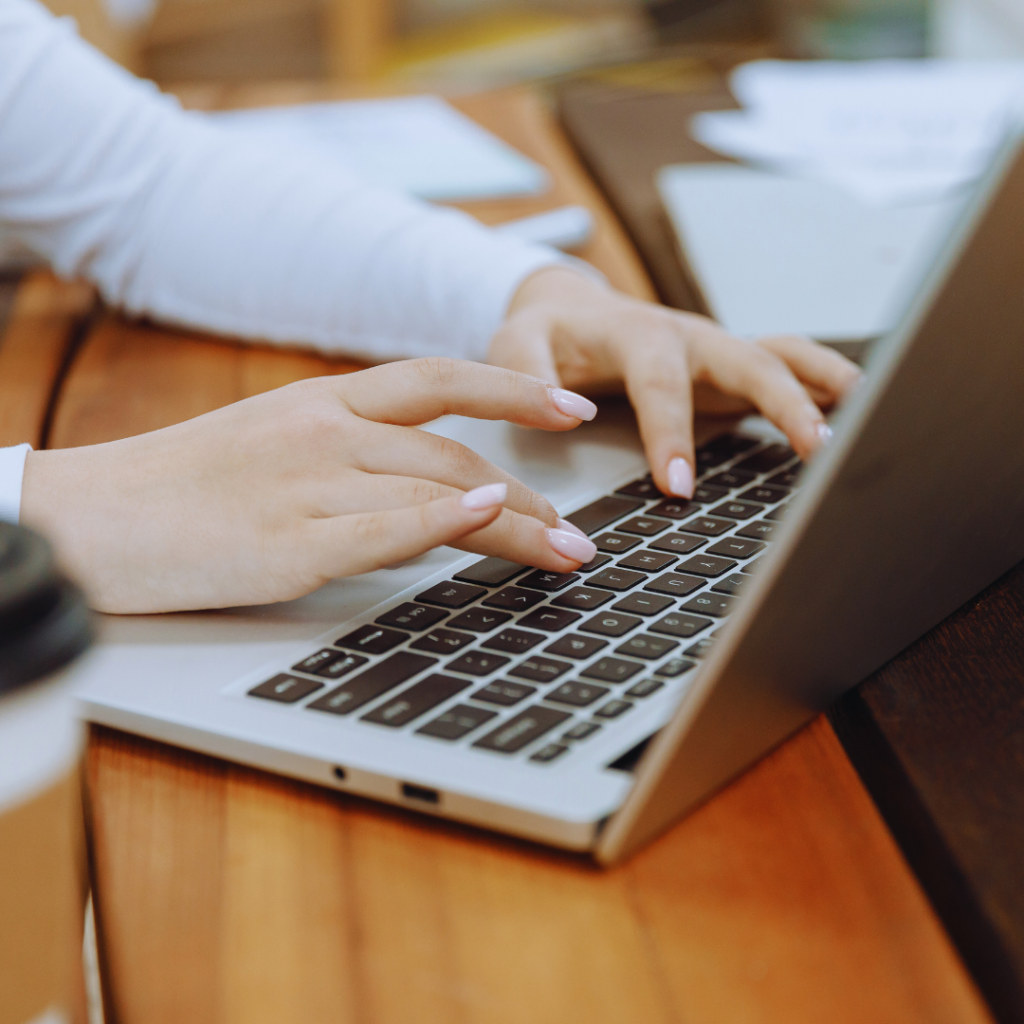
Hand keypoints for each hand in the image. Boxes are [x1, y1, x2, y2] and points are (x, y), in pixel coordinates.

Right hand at [20, 358, 599, 613]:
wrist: (92, 518)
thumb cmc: (184, 485)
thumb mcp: (272, 441)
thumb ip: (349, 450)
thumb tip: (429, 482)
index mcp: (322, 401)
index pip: (438, 379)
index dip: (513, 390)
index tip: (570, 409)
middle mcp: (324, 431)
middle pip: (456, 452)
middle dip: (533, 493)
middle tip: (579, 528)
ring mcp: (308, 485)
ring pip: (438, 492)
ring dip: (516, 524)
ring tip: (567, 552)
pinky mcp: (289, 545)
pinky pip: (384, 528)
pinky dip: (443, 521)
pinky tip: (492, 517)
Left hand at [490, 267, 861, 497]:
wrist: (570, 309)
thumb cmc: (546, 333)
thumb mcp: (515, 344)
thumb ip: (527, 373)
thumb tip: (566, 412)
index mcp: (636, 334)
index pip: (660, 384)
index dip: (671, 433)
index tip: (679, 487)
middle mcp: (687, 338)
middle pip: (747, 361)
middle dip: (784, 403)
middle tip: (815, 449)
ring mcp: (715, 351)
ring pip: (780, 356)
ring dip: (822, 384)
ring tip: (865, 416)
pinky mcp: (729, 368)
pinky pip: (784, 367)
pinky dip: (821, 384)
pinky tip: (853, 411)